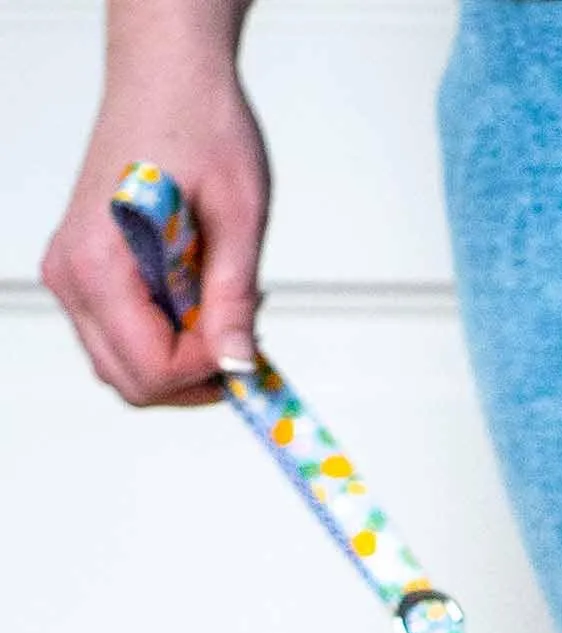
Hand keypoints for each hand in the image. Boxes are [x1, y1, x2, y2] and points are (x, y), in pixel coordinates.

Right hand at [41, 0, 267, 407]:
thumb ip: (232, 299)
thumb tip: (239, 365)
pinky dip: (170, 337)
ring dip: (185, 359)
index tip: (249, 342)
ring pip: (127, 367)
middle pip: (131, 382)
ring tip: (224, 305)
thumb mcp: (238, 219)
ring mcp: (72, 274)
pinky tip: (202, 297)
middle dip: (196, 377)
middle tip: (244, 335)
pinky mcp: (86, 271)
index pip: (151, 370)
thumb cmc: (201, 128)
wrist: (169, 78)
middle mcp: (70, 274)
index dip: (209, 373)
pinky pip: (125, 336)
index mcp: (97, 263)